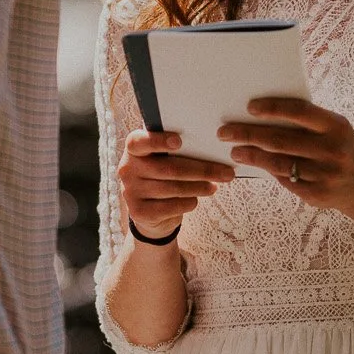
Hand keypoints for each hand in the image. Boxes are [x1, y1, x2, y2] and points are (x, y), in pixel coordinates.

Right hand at [117, 129, 234, 240]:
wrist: (149, 210)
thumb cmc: (162, 175)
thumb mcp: (162, 158)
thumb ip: (174, 150)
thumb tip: (210, 147)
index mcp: (133, 149)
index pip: (139, 142)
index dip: (158, 141)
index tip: (179, 141)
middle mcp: (127, 169)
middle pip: (169, 168)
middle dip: (201, 170)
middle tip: (226, 172)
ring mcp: (130, 192)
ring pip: (173, 188)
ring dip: (199, 187)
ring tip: (214, 186)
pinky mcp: (139, 212)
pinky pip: (171, 206)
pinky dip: (188, 202)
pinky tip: (196, 199)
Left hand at [219, 98, 353, 216]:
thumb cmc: (341, 147)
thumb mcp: (334, 128)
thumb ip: (307, 121)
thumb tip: (262, 113)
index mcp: (336, 126)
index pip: (300, 111)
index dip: (273, 108)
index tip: (249, 107)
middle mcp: (332, 150)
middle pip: (281, 140)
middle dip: (249, 134)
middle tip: (225, 132)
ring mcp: (325, 175)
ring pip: (279, 163)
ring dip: (252, 156)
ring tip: (235, 151)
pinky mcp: (317, 195)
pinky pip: (285, 181)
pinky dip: (268, 171)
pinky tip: (254, 165)